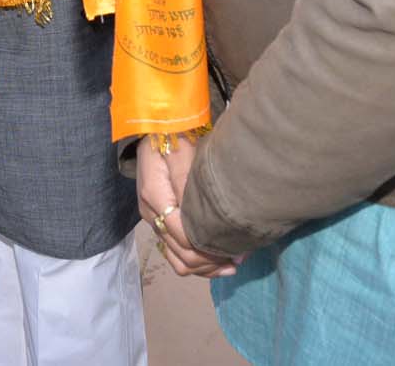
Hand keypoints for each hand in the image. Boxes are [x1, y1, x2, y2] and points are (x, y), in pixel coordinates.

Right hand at [138, 134, 237, 278]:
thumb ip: (186, 183)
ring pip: (178, 259)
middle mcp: (152, 214)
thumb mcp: (181, 153)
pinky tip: (217, 260)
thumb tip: (198, 216)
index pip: (183, 236)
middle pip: (181, 253)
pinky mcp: (161, 220)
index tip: (236, 247)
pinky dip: (196, 261)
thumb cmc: (172, 136)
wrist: (154, 128)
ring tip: (233, 262)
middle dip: (212, 261)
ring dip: (206, 266)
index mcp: (155, 197)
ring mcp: (155, 219)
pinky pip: (175, 252)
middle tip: (241, 257)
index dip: (209, 247)